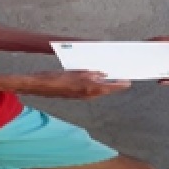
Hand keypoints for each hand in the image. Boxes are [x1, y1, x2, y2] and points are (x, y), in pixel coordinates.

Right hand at [6, 71, 131, 98]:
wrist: (40, 86)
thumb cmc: (56, 78)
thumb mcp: (76, 72)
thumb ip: (91, 74)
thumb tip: (102, 74)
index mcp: (90, 88)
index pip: (111, 87)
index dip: (120, 84)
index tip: (128, 81)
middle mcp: (88, 95)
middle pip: (106, 89)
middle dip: (114, 83)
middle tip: (123, 76)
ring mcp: (82, 96)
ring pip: (99, 90)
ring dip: (105, 83)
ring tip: (111, 75)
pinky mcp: (77, 95)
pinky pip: (91, 89)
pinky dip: (96, 84)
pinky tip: (97, 77)